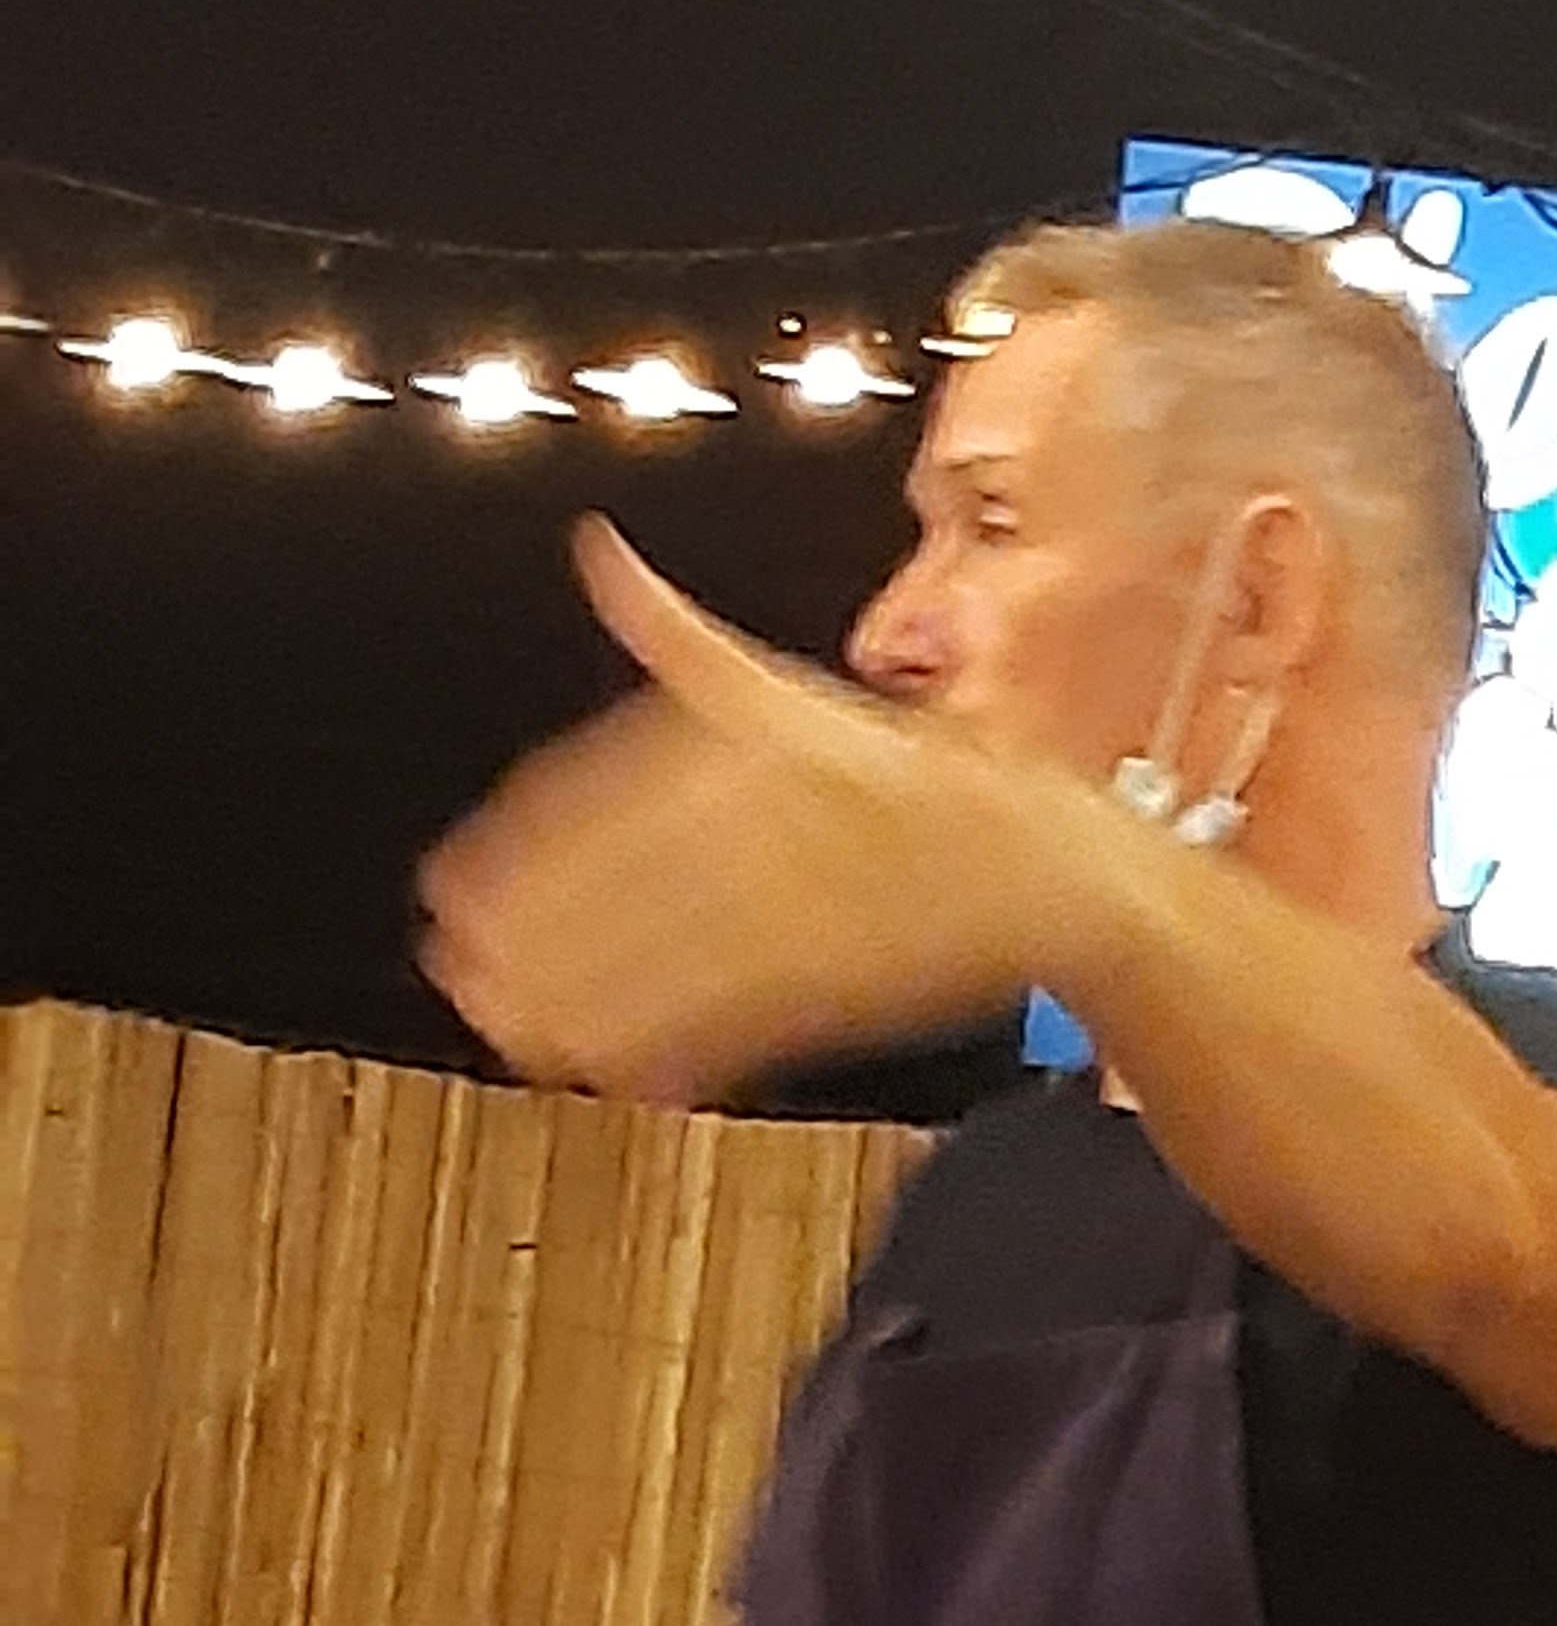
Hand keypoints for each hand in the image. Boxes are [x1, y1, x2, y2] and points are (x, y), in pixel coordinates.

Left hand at [420, 521, 1133, 1103]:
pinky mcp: (845, 985)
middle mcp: (776, 825)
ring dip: (584, 1002)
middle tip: (456, 968)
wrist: (1040, 862)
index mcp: (755, 742)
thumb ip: (677, 634)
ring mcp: (811, 909)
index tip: (446, 889)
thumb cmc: (904, 776)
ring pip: (672, 961)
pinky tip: (616, 1074)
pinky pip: (744, 1021)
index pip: (606, 797)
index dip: (517, 853)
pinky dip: (677, 1050)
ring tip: (510, 1030)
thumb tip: (599, 551)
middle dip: (533, 936)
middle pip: (626, 887)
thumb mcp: (788, 687)